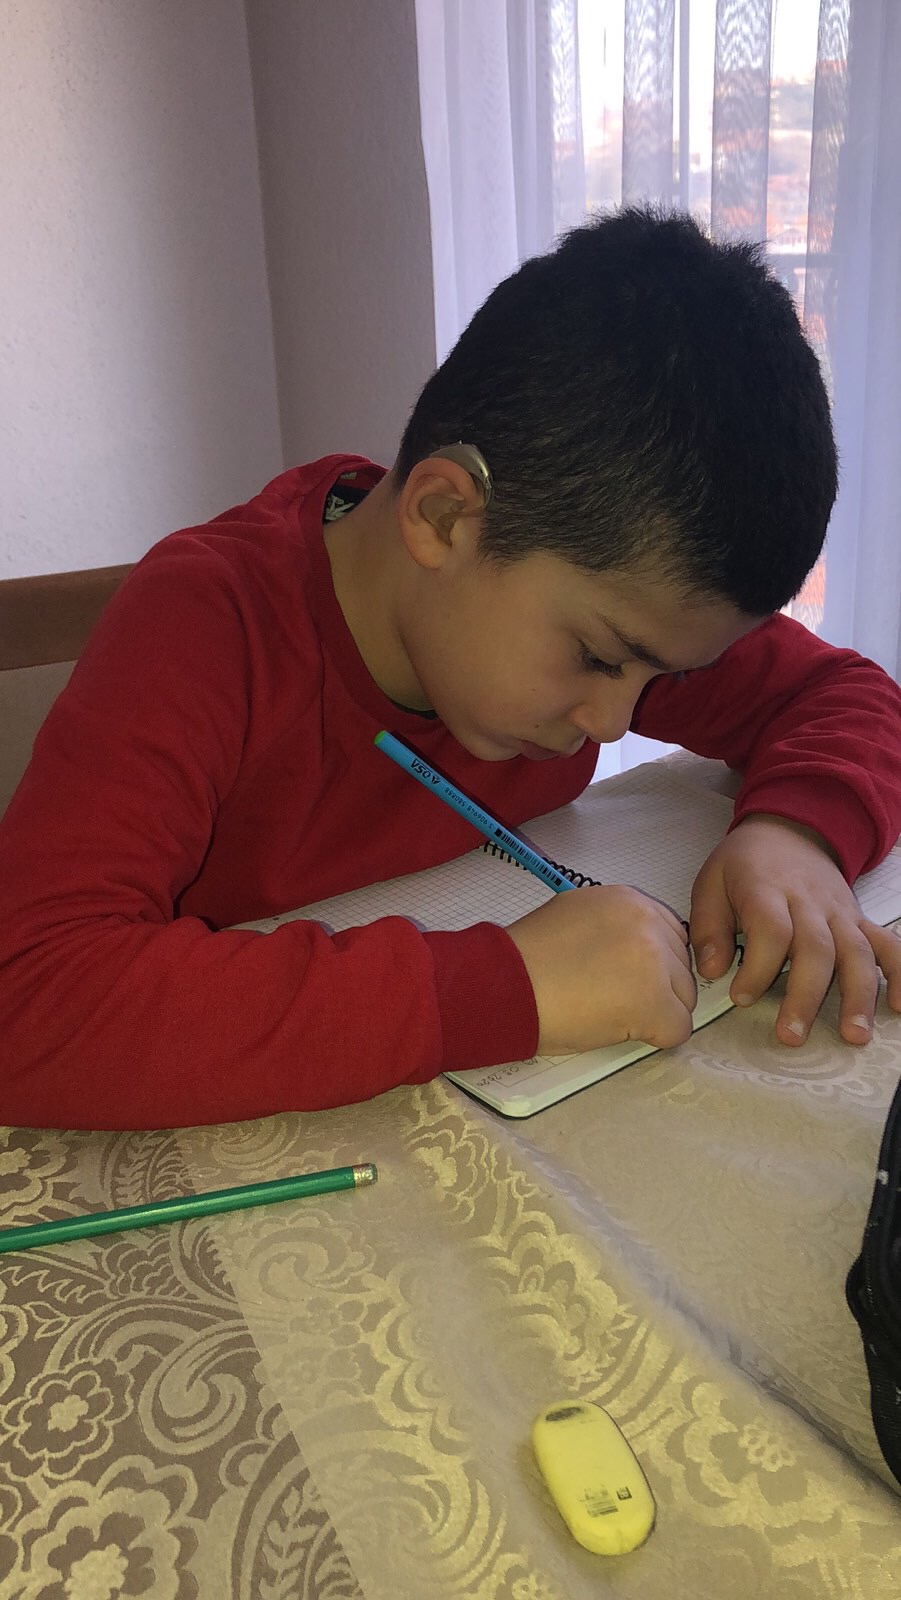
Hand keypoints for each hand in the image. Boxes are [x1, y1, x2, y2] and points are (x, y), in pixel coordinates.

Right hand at [507, 884, 695, 1055]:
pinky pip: (679, 1029)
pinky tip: (619, 1030)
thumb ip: (613, 925)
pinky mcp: (654, 1002)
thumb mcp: (576, 916)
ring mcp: (655, 962)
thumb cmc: (528, 959)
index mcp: (629, 900)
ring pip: (683, 998)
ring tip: (610, 1013)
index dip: (648, 964)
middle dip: (656, 988)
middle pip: (681, 966)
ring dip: (655, 1012)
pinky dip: (655, 1038)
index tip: (619, 977)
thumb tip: (635, 953)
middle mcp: (648, 923)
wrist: (504, 987)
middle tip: (611, 999)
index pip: (669, 936)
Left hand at [690, 814, 900, 1044]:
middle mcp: (809, 902)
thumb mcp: (710, 884)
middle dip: (806, 995)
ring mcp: (840, 912)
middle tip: (791, 1035)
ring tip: (854, 1035)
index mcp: (767, 890)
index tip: (741, 998)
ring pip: (856, 951)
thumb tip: (712, 970)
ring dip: (858, 995)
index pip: (772, 930)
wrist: (788, 831)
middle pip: (816, 948)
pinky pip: (888, 944)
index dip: (758, 968)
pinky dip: (900, 973)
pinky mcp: (859, 919)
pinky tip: (900, 1005)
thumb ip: (708, 927)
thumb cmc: (743, 866)